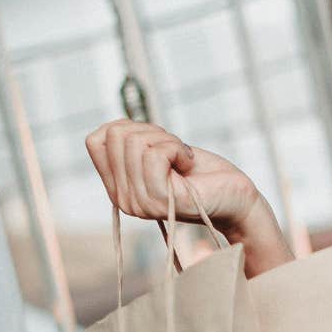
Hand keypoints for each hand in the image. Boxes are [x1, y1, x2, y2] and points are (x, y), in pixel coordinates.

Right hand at [83, 119, 293, 272]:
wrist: (235, 196)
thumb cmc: (201, 172)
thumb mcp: (156, 149)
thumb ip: (129, 142)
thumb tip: (111, 129)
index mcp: (117, 188)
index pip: (96, 140)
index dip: (129, 129)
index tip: (156, 144)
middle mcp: (123, 200)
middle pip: (117, 137)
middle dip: (151, 133)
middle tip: (175, 153)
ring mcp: (141, 203)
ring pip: (137, 143)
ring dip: (168, 141)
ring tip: (183, 160)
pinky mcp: (162, 200)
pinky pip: (157, 154)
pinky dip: (178, 149)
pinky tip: (188, 164)